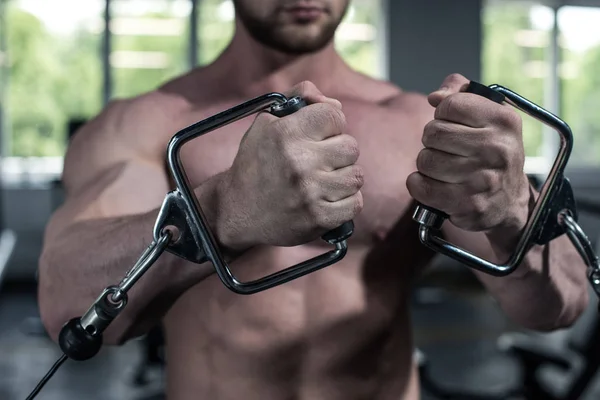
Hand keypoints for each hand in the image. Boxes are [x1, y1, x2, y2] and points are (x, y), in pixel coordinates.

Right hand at [216, 81, 363, 250]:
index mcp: (286, 133)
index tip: (320, 136)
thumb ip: (299, 101)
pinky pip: (355, 203)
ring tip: (323, 181)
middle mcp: (300, 161)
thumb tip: (333, 102)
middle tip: (320, 161)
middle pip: (351, 146)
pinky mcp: (319, 218)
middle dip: (338, 152)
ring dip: (343, 178)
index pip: (335, 115)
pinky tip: (328, 199)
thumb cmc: (255, 164)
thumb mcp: (266, 124)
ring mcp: (310, 192)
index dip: (330, 124)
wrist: (236, 212)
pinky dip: (346, 202)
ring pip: (356, 175)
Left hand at [407, 74, 531, 233]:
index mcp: (503, 121)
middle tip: (447, 149)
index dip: (443, 114)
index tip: (453, 125)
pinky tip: (435, 184)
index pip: (451, 104)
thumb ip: (461, 94)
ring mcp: (482, 179)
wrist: (509, 203)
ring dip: (427, 164)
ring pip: (425, 160)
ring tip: (444, 168)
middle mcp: (496, 149)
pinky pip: (420, 186)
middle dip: (432, 140)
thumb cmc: (491, 153)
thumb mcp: (488, 117)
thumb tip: (435, 97)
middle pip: (433, 132)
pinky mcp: (466, 204)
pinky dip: (419, 184)